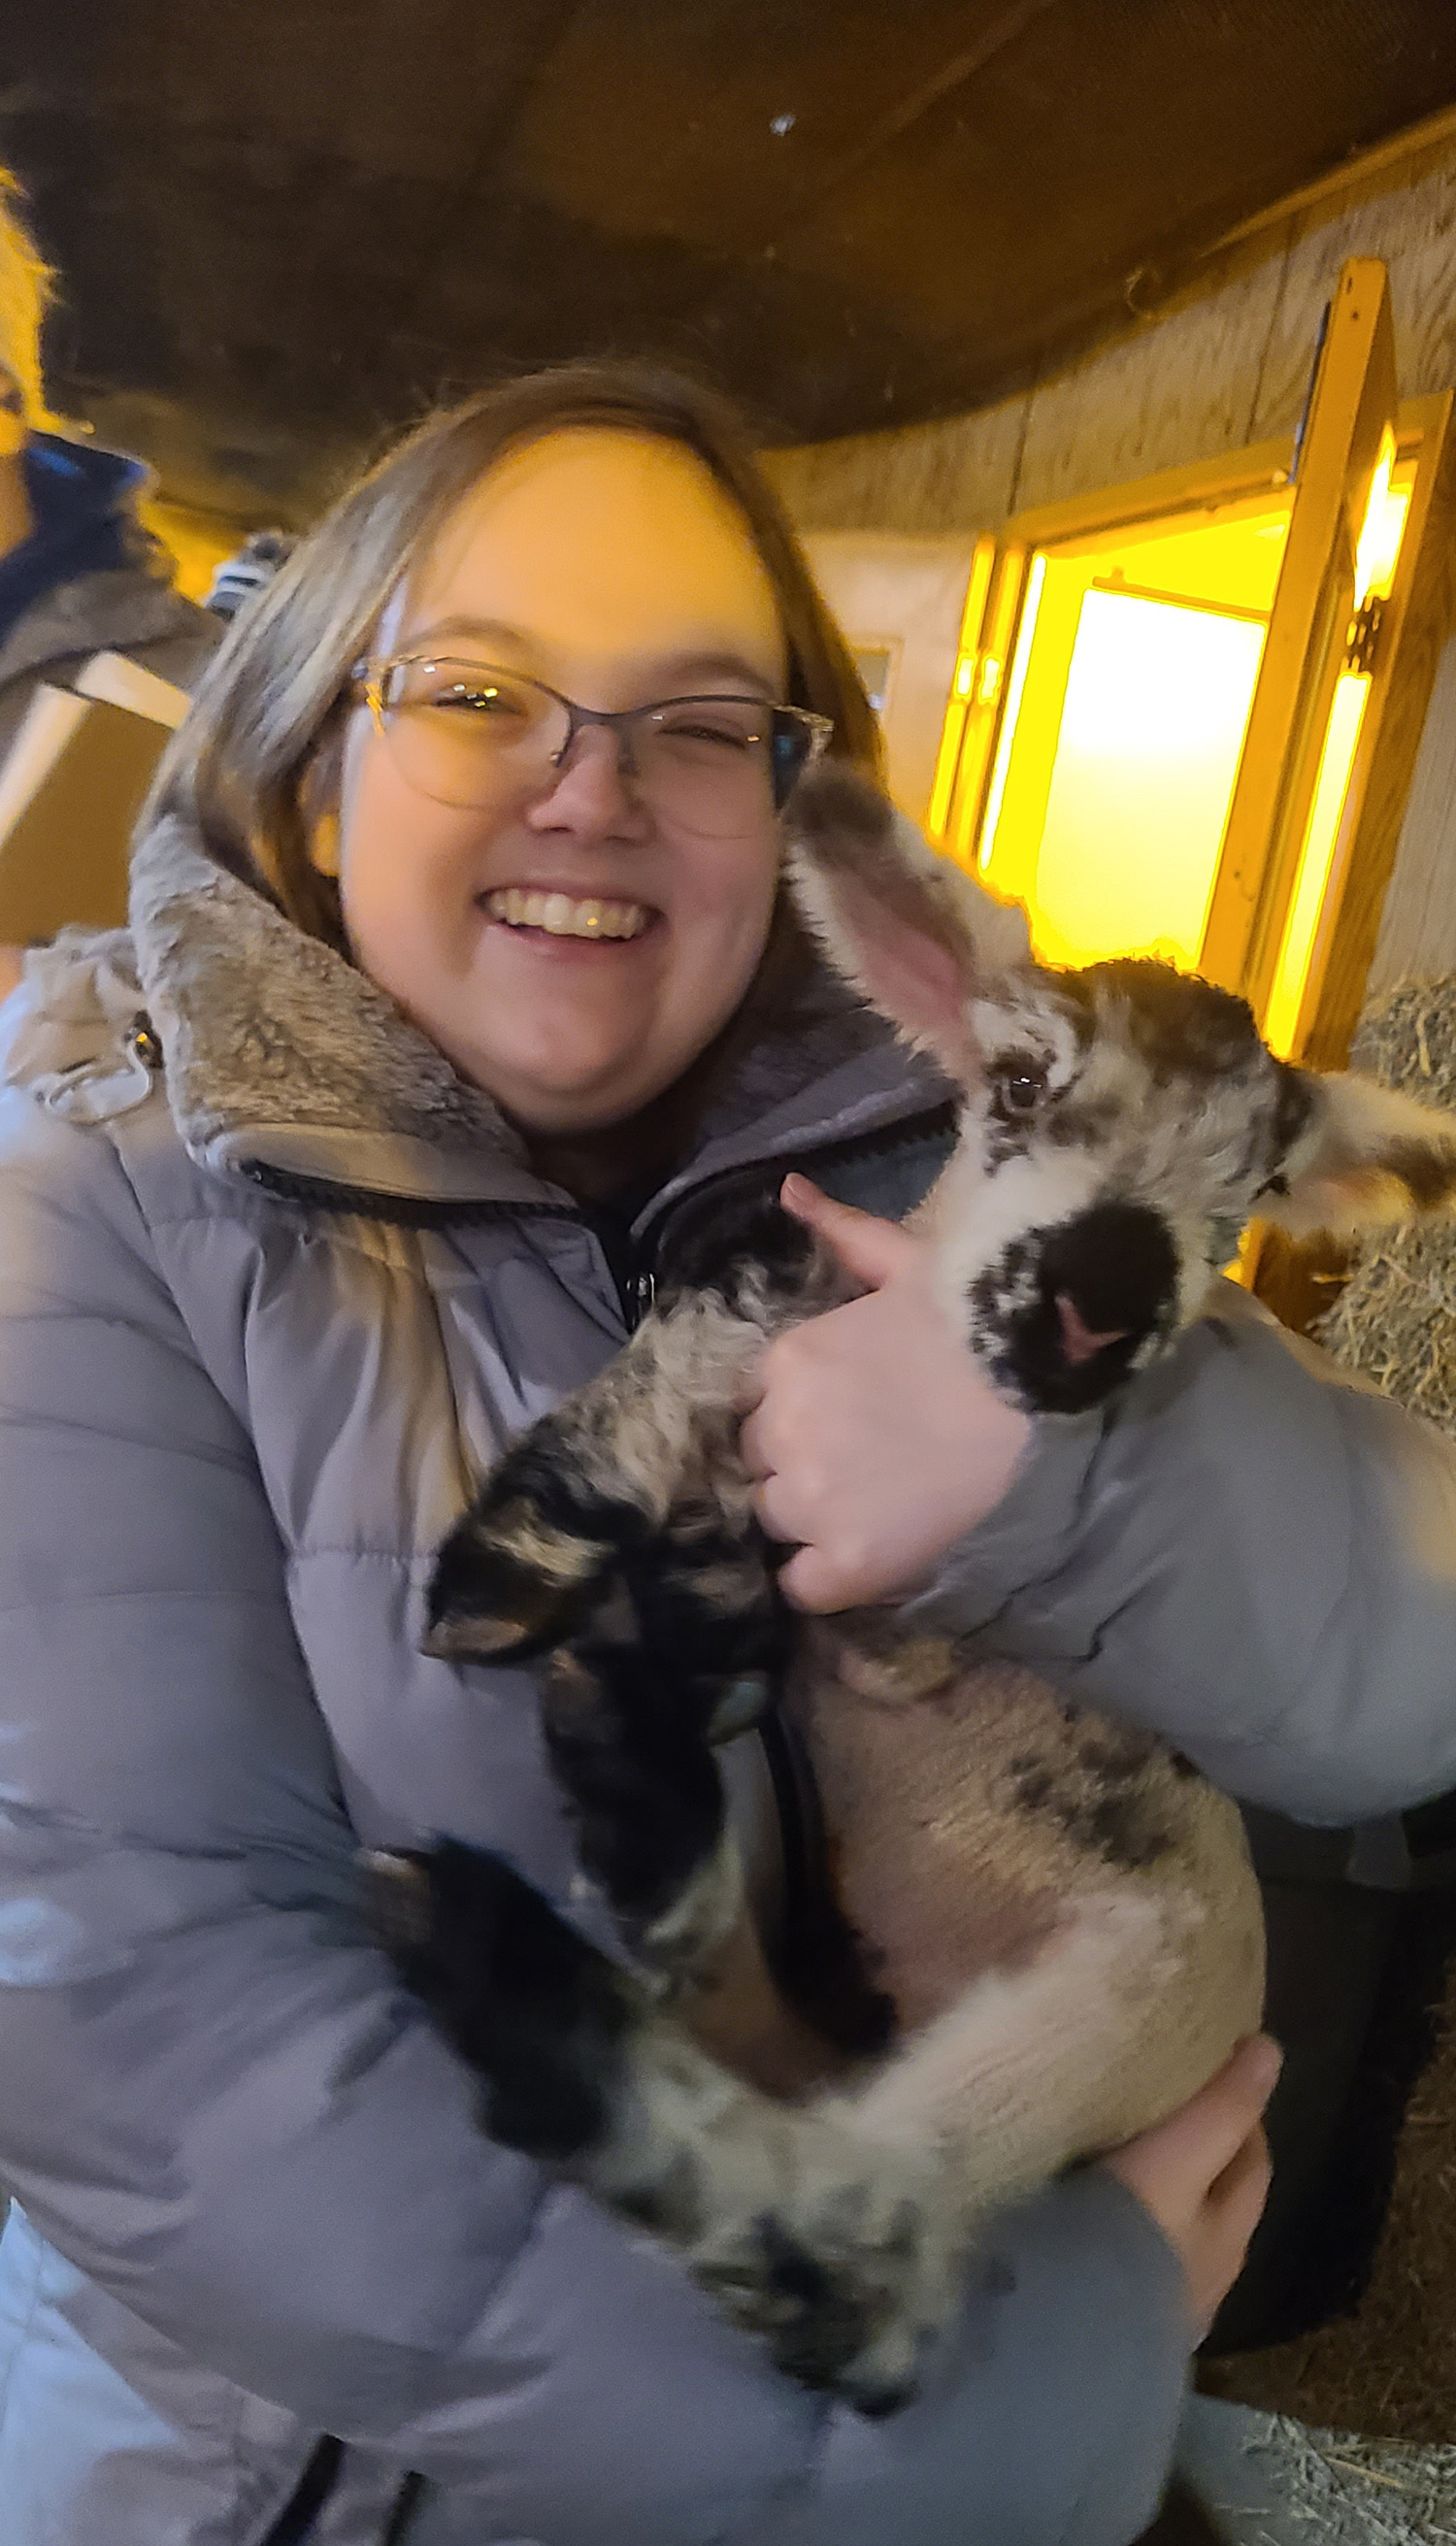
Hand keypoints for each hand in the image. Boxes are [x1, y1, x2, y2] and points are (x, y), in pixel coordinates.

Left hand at [738, 1174, 1031, 1610]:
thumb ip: (841, 1233)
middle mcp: (785, 1430)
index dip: (788, 1415)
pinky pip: (798, 1587)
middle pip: (757, 1464)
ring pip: (772, 1521)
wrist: (1051, 1400)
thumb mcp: (909, 1265)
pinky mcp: (851, 1562)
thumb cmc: (983, 1324)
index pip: (748, 1404)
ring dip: (807, 1520)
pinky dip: (820, 1579)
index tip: (833, 1420)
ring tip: (870, 1507)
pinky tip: (859, 1558)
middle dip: (793, 1465)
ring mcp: (813, 1501)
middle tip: (859, 1464)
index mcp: (788, 1360)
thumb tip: (786, 1189)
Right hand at [1102, 2035, 1280, 2337]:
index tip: (1209, 2070)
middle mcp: (1204, 2274)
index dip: (1240, 2114)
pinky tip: (1077, 2213)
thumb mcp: (1181, 2157)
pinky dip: (1112, 2227)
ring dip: (1152, 2195)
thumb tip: (1270, 2048)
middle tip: (1157, 2105)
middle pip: (1214, 2200)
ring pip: (1168, 2232)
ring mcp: (1157, 2303)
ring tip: (1110, 2153)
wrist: (1072, 2333)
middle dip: (1198, 2155)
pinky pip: (1120, 2257)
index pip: (1252, 2162)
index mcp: (1229, 2236)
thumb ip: (1221, 2108)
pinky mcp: (1107, 2317)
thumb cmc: (1134, 2234)